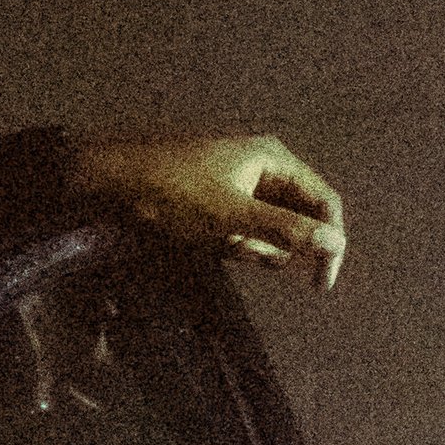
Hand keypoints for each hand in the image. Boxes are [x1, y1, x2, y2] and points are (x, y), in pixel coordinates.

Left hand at [64, 133, 345, 287]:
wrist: (109, 181)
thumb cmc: (172, 193)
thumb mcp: (232, 217)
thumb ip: (286, 230)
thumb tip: (335, 243)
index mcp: (273, 159)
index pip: (325, 203)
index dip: (330, 243)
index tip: (320, 284)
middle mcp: (262, 166)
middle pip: (296, 217)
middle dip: (276, 246)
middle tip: (241, 253)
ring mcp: (238, 182)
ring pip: (265, 229)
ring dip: (248, 247)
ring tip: (212, 240)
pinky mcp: (217, 199)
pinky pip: (239, 230)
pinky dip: (230, 243)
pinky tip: (202, 239)